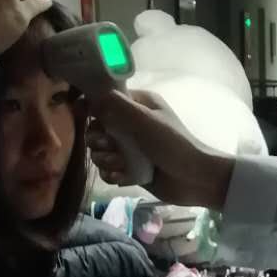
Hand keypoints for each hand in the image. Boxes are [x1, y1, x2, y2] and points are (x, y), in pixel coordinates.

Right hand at [87, 89, 234, 208]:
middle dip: (98, 140)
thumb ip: (117, 106)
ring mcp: (129, 147)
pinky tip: (123, 178)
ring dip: (106, 160)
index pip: (105, 99)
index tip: (83, 115)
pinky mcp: (129, 168)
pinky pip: (108, 169)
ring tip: (122, 165)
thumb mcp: (145, 120)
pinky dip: (113, 174)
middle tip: (109, 146)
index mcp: (137, 104)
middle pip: (97, 128)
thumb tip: (91, 98)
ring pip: (100, 151)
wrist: (194, 179)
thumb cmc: (172, 144)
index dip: (91, 107)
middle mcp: (131, 123)